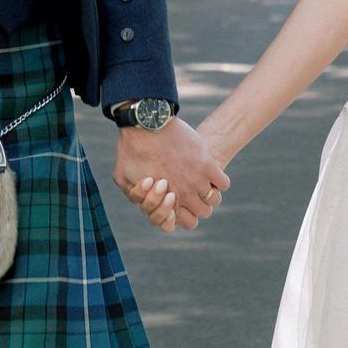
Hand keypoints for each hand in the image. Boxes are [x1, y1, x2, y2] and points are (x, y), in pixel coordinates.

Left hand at [114, 118, 228, 232]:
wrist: (146, 124)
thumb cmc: (132, 150)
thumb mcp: (123, 178)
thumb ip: (135, 195)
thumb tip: (146, 203)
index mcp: (165, 201)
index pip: (189, 223)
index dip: (186, 214)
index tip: (181, 201)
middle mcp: (184, 195)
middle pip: (204, 212)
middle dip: (199, 204)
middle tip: (192, 190)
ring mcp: (197, 181)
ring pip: (215, 199)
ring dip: (210, 192)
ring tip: (201, 180)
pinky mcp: (207, 164)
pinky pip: (224, 183)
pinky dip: (219, 180)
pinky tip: (209, 171)